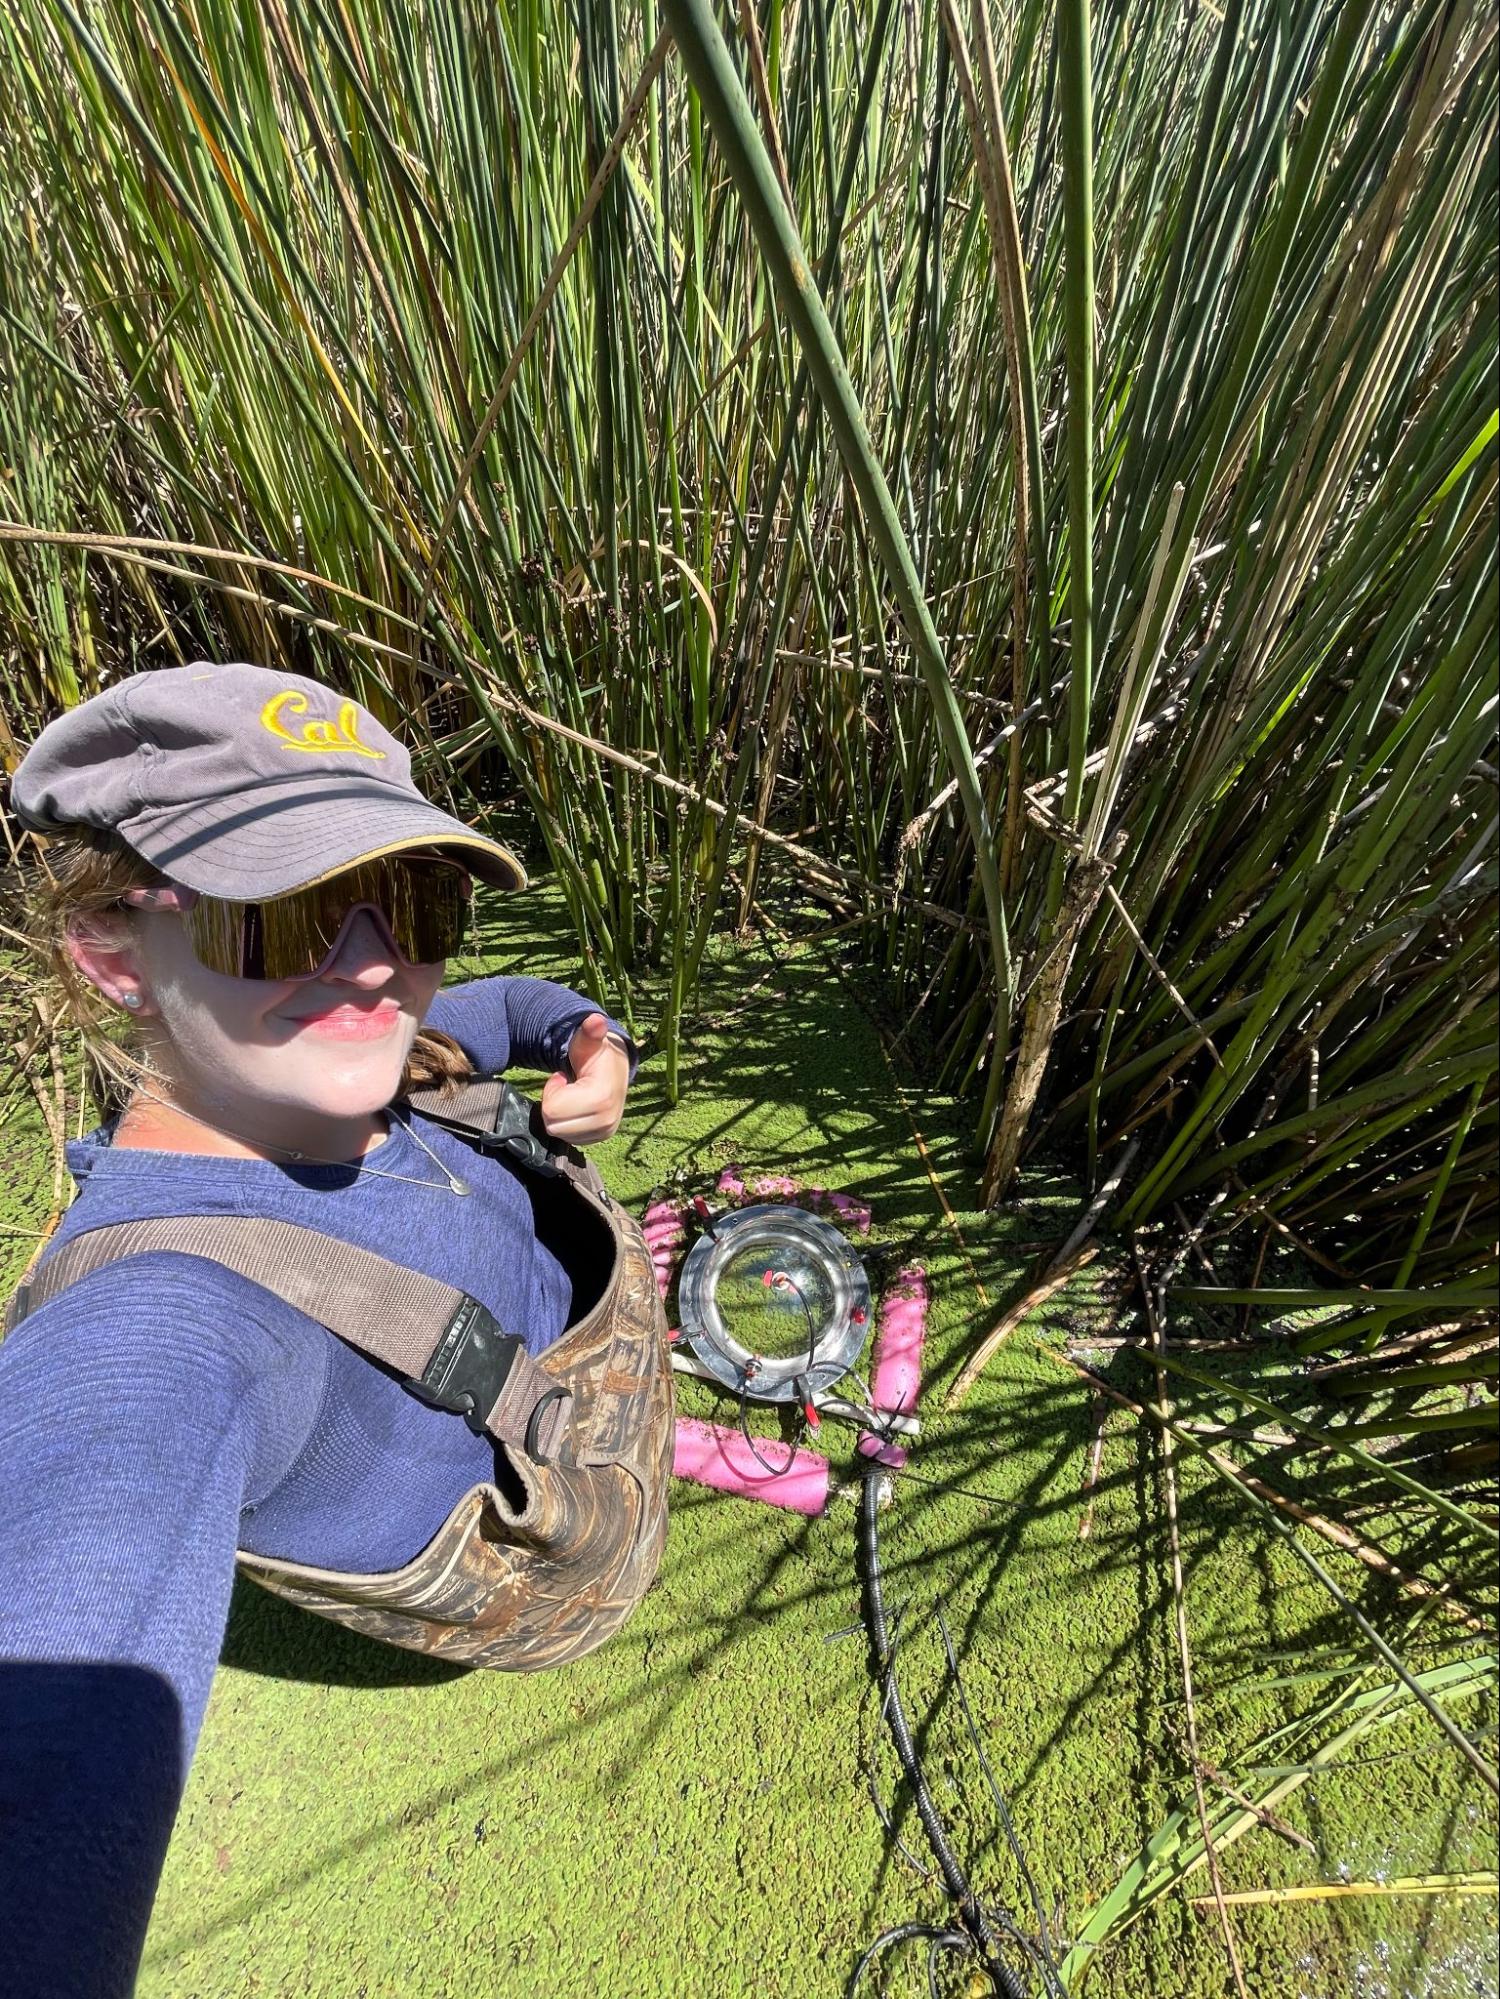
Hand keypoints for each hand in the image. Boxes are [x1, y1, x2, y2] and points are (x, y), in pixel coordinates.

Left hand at [540, 1012, 630, 1145]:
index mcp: (602, 1098)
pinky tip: (577, 1105)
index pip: (552, 1111)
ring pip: (560, 1134)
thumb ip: (589, 1033)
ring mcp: (605, 1131)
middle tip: (567, 1087)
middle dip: (554, 1104)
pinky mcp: (602, 1137)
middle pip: (554, 1126)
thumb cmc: (595, 1053)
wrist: (614, 1067)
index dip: (552, 1092)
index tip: (564, 1078)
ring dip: (560, 1113)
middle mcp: (607, 1120)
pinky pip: (569, 1139)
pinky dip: (567, 1123)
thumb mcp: (588, 1041)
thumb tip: (596, 1021)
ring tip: (572, 1094)